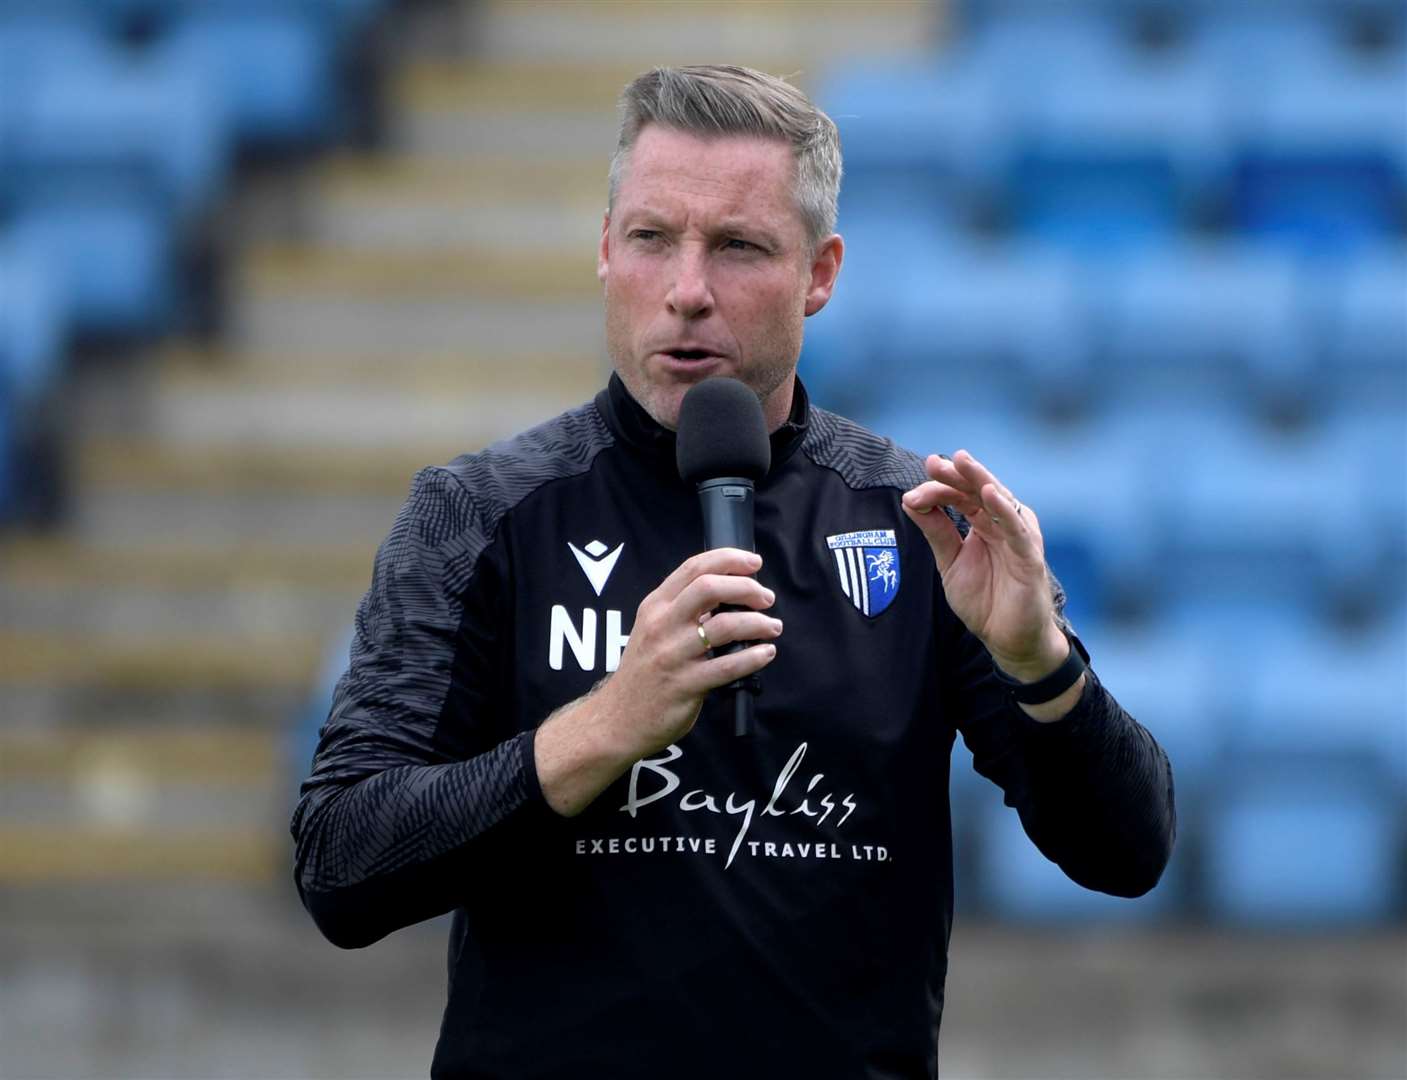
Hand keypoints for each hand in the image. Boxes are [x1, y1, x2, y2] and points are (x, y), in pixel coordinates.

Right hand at [602, 547, 781, 757]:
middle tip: (766, 599)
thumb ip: (683, 609)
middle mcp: (662, 625)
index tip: (754, 562)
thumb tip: (729, 592)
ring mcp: (672, 655)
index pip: (694, 568)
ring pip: (724, 626)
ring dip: (758, 623)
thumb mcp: (653, 629)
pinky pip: (727, 666)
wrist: (618, 718)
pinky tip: (766, 653)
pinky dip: (753, 657)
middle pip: (709, 588)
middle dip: (747, 588)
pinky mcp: (685, 685)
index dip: (729, 559)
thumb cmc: (643, 671)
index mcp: (655, 606)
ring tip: (772, 627)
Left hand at [900, 450, 1067, 679]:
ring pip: (999, 500)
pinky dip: (1004, 509)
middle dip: (956, 474)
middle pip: (978, 490)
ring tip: (962, 462)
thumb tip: (909, 500)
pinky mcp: (1030, 555)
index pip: (960, 496)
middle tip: (933, 462)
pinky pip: (1017, 528)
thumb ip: (936, 531)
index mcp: (984, 522)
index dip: (937, 490)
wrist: (1008, 639)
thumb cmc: (984, 599)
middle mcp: (1003, 523)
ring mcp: (1019, 536)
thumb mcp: (950, 562)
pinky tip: (990, 494)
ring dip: (980, 480)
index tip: (911, 495)